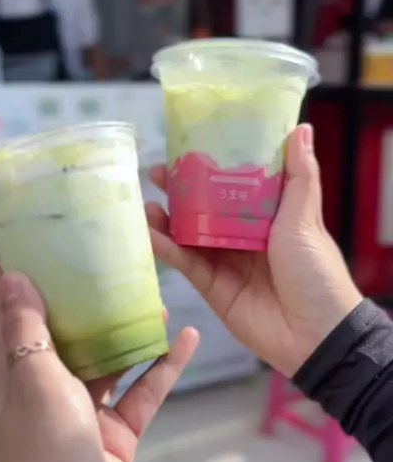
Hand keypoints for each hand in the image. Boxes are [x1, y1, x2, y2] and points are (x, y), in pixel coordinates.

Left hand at [0, 267, 197, 461]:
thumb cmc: (44, 457)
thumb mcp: (34, 387)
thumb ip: (28, 333)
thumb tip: (14, 277)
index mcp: (15, 372)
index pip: (6, 314)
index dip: (16, 278)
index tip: (38, 239)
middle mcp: (46, 384)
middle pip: (63, 330)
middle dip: (83, 296)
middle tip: (108, 256)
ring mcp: (83, 408)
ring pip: (108, 356)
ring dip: (129, 328)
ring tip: (154, 293)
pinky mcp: (115, 430)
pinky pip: (142, 390)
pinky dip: (163, 367)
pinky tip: (187, 339)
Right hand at [147, 124, 360, 377]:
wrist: (316, 334)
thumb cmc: (316, 271)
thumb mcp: (306, 217)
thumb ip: (299, 176)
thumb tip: (301, 127)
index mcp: (269, 216)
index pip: (234, 184)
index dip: (212, 167)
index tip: (188, 148)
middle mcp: (244, 235)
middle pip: (205, 208)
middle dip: (181, 190)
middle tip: (156, 172)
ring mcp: (226, 261)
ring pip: (189, 234)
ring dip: (167, 218)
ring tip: (146, 201)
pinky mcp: (212, 287)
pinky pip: (185, 262)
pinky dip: (166, 248)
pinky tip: (149, 232)